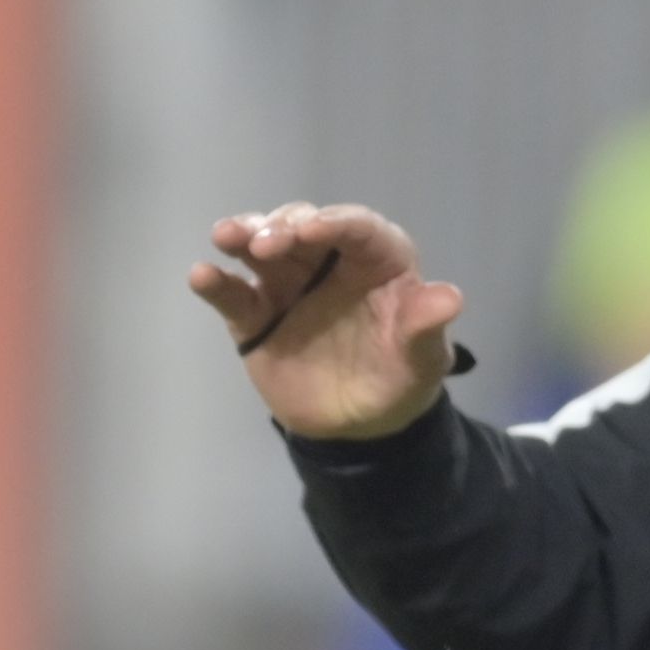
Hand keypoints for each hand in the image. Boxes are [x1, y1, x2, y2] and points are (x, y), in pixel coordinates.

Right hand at [184, 203, 464, 441]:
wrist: (358, 426)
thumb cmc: (399, 378)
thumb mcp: (423, 359)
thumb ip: (425, 326)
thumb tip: (449, 298)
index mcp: (376, 260)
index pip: (357, 228)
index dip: (335, 222)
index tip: (313, 230)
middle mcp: (328, 260)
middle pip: (300, 226)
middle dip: (281, 226)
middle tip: (264, 245)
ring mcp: (287, 284)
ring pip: (260, 246)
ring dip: (242, 234)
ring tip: (226, 237)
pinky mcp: (256, 315)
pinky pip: (232, 294)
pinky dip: (215, 283)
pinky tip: (201, 276)